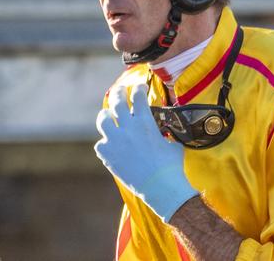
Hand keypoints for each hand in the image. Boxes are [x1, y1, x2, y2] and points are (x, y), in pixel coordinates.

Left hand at [95, 84, 196, 221]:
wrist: (160, 186)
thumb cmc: (171, 165)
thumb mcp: (171, 142)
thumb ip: (162, 132)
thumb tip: (163, 130)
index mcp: (145, 121)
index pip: (138, 96)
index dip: (138, 88)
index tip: (139, 87)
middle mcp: (127, 127)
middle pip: (117, 102)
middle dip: (118, 93)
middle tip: (119, 91)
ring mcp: (115, 141)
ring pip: (103, 119)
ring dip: (106, 115)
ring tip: (107, 114)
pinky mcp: (108, 155)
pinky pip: (101, 144)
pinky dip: (106, 143)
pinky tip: (111, 145)